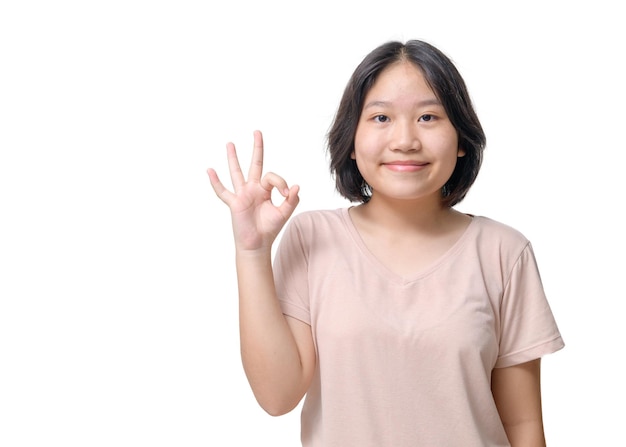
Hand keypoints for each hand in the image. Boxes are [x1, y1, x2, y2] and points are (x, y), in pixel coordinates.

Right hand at [207, 130, 299, 251]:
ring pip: (237, 172)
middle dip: (257, 148)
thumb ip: (292, 200)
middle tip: (257, 132)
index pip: (272, 176)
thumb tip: (296, 186)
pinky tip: (209, 170)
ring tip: (230, 143)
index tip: (285, 194)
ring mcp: (242, 194)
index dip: (280, 182)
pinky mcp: (234, 203)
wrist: (257, 244)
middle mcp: (253, 188)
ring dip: (233, 158)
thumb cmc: (269, 229)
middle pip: (255, 164)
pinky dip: (215, 182)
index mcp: (265, 189)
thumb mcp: (284, 213)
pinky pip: (223, 191)